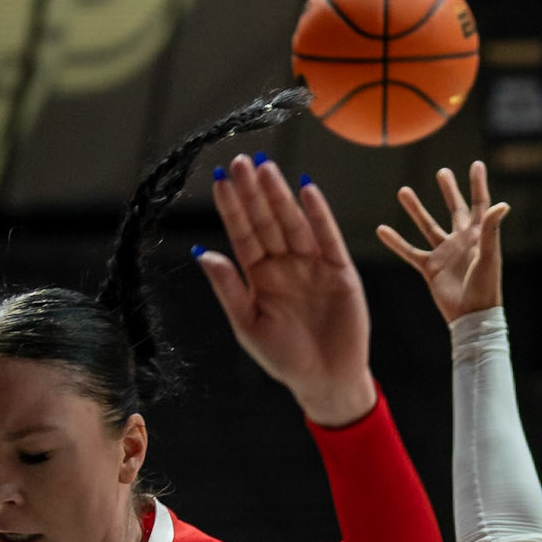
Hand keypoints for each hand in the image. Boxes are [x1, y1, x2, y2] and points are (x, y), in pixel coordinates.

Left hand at [197, 157, 374, 425]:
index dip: (232, 207)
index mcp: (258, 275)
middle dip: (253, 192)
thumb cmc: (284, 357)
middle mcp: (284, 263)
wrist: (325, 380)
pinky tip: (307, 190)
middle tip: (241, 161)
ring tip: (267, 168)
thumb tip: (202, 252)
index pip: (242, 233)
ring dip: (280, 196)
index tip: (221, 179)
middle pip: (266, 221)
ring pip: (293, 223)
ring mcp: (312, 264)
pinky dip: (318, 214)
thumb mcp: (248, 324)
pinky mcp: (340, 270)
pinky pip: (327, 237)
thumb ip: (228, 288)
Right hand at [376, 161, 507, 324]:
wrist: (471, 317)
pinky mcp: (430, 267)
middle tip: (442, 171)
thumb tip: (502, 204)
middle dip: (449, 190)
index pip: (480, 204)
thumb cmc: (486, 287)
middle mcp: (461, 240)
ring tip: (402, 190)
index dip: (478, 184)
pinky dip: (396, 241)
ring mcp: (445, 253)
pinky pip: (410, 251)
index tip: (476, 164)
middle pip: (454, 209)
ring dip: (416, 209)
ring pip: (427, 225)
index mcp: (479, 235)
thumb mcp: (490, 256)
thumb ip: (492, 230)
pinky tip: (382, 229)